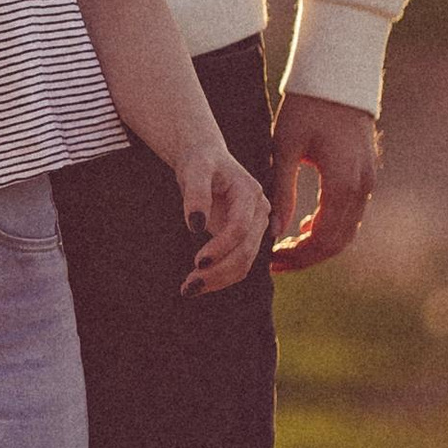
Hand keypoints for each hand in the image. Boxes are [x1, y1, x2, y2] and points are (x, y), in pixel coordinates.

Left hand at [175, 143, 272, 294]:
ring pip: (244, 262)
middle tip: (188, 286)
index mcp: (251, 193)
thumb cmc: (199, 161)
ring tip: (189, 289)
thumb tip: (195, 226)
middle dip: (218, 271)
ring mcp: (256, 227)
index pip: (240, 227)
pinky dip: (220, 276)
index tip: (196, 262)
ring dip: (219, 279)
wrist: (206, 158)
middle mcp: (259, 212)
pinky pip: (238, 262)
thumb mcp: (194, 169)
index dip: (220, 246)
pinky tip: (199, 284)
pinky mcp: (247, 237)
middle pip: (245, 251)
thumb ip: (195, 194)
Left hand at [270, 93, 379, 269]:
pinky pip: (351, 214)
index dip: (298, 256)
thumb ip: (281, 190)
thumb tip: (274, 231)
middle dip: (307, 257)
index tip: (271, 261)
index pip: (324, 239)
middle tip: (276, 262)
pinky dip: (330, 227)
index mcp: (342, 183)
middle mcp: (361, 188)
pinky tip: (305, 226)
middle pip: (338, 242)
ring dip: (319, 244)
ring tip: (286, 248)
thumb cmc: (306, 108)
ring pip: (347, 230)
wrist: (338, 79)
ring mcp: (368, 183)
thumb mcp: (284, 147)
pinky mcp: (366, 175)